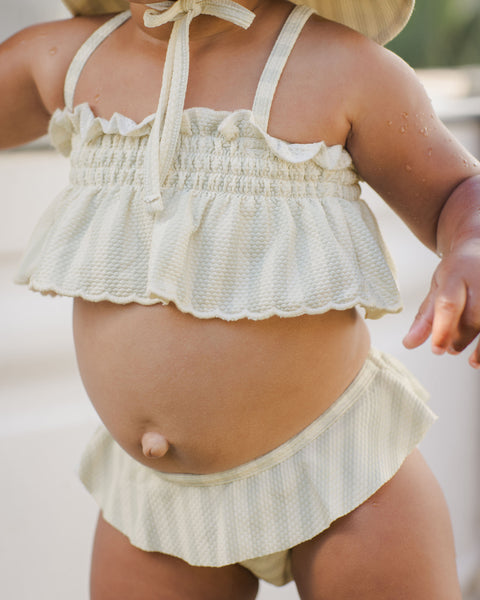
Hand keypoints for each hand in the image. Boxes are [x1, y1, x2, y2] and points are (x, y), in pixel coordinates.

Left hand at [403, 239, 479, 368]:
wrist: (478, 248)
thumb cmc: (457, 272)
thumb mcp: (437, 288)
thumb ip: (425, 317)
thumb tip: (409, 344)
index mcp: (456, 275)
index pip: (448, 304)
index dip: (442, 330)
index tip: (436, 349)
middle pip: (472, 317)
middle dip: (458, 338)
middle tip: (448, 349)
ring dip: (478, 346)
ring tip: (464, 355)